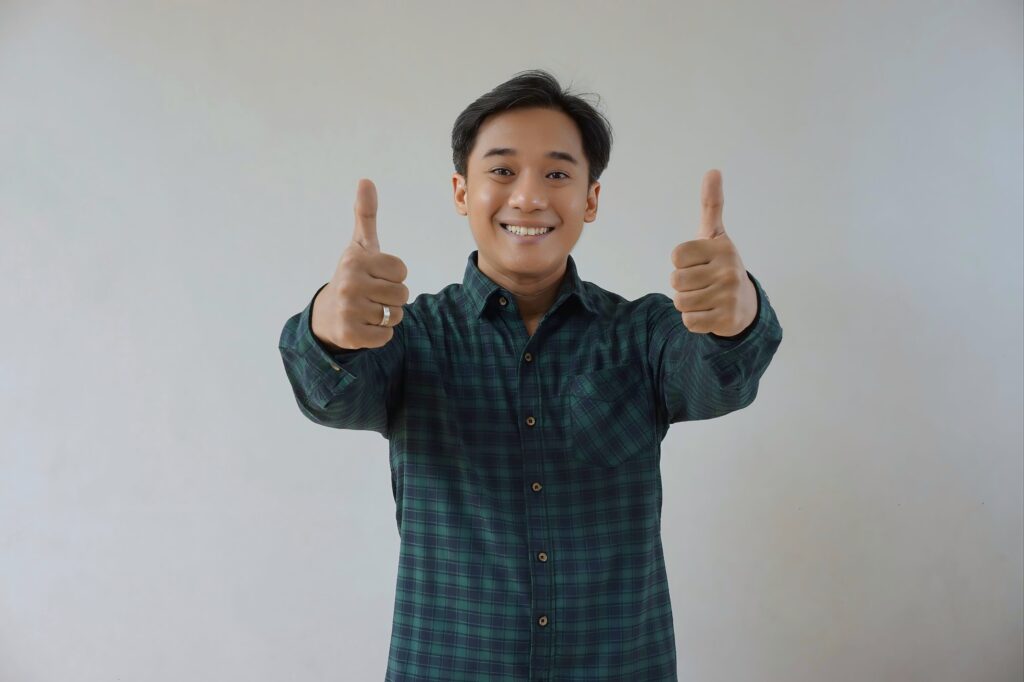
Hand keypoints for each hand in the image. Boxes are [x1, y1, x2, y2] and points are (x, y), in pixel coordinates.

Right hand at [312, 178, 409, 349]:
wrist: (327, 315)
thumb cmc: (352, 275)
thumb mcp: (359, 245)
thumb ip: (366, 214)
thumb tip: (366, 180)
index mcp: (355, 260)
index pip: (401, 270)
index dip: (394, 275)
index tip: (377, 276)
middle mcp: (350, 283)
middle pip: (402, 294)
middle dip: (394, 298)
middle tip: (373, 295)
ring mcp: (348, 310)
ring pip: (395, 315)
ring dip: (388, 316)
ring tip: (369, 310)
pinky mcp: (350, 334)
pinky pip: (386, 336)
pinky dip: (381, 334)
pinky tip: (365, 325)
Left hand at [669, 169, 756, 336]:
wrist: (744, 304)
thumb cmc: (720, 265)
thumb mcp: (715, 234)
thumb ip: (711, 204)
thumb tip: (713, 170)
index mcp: (721, 248)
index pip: (676, 257)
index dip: (681, 263)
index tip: (698, 263)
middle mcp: (728, 271)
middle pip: (675, 281)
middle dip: (682, 285)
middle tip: (701, 283)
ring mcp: (728, 296)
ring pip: (680, 302)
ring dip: (687, 302)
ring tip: (705, 296)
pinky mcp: (726, 319)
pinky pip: (689, 322)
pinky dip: (694, 320)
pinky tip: (709, 312)